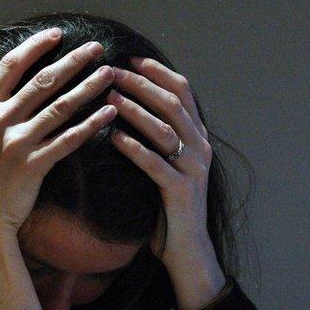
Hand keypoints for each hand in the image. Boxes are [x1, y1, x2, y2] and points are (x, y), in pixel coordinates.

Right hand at [0, 27, 117, 246]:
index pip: (10, 67)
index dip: (34, 47)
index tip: (55, 35)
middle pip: (42, 81)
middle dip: (72, 60)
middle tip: (94, 48)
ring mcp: (18, 143)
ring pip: (60, 106)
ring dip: (88, 87)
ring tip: (109, 73)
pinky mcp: (35, 165)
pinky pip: (68, 140)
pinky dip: (90, 125)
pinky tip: (109, 113)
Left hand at [107, 57, 225, 309]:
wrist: (187, 251)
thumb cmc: (168, 210)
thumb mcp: (164, 168)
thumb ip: (154, 142)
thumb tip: (122, 114)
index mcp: (197, 138)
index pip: (182, 93)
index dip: (158, 73)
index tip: (131, 59)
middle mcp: (199, 148)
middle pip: (172, 104)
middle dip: (141, 84)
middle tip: (112, 72)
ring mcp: (193, 169)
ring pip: (165, 129)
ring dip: (136, 111)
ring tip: (109, 98)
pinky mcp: (181, 192)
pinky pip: (156, 164)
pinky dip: (135, 148)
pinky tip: (114, 138)